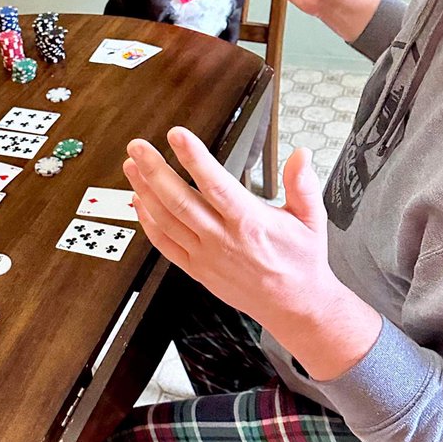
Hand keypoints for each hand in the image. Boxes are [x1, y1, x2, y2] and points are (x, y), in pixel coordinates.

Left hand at [123, 130, 380, 376]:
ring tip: (132, 166)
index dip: (194, 158)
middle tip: (138, 147)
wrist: (294, 305)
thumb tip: (300, 155)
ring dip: (144, 191)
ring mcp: (206, 255)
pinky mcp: (197, 269)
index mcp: (250, 222)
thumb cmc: (300, 262)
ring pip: (166, 220)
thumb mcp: (311, 219)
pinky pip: (165, 245)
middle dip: (154, 170)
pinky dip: (148, 222)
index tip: (177, 136)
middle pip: (180, 201)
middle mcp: (223, 239)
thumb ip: (302, 184)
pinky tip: (139, 202)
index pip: (215, 184)